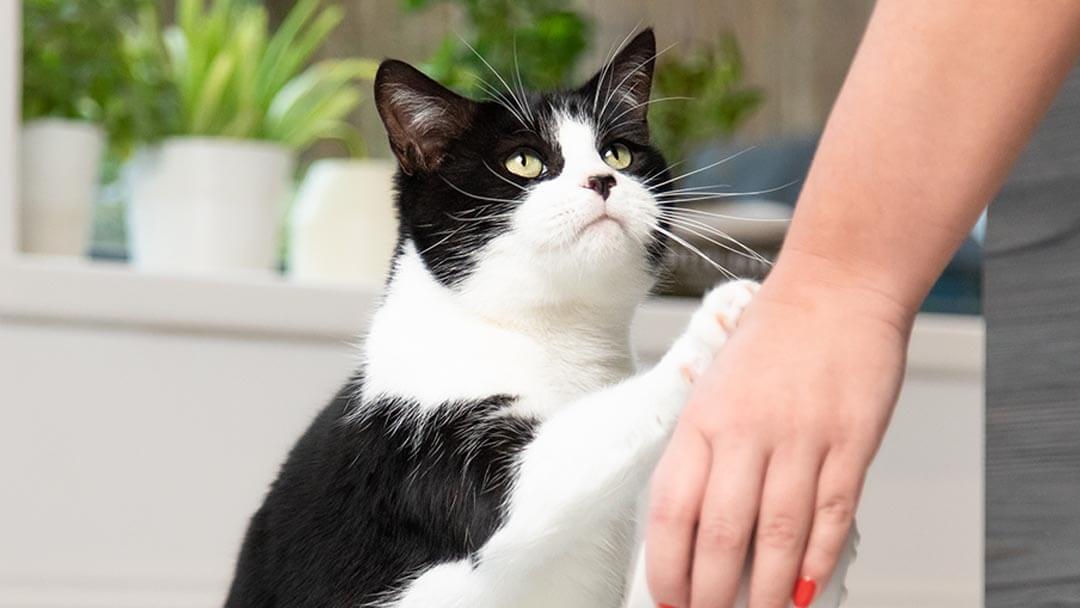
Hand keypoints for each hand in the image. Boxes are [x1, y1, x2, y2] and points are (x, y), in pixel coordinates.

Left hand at [645, 268, 910, 607]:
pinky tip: (807, 587)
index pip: (672, 509)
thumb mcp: (715, 387)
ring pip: (778, 535)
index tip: (669, 602)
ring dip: (768, 591)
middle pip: (722, 534)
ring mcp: (801, 435)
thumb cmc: (771, 341)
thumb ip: (705, 450)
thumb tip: (694, 527)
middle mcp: (745, 430)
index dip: (669, 567)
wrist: (836, 287)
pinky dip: (818, 556)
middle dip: (712, 594)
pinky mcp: (851, 439)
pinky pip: (832, 511)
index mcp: (701, 418)